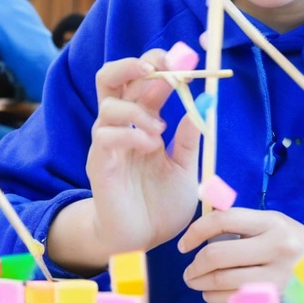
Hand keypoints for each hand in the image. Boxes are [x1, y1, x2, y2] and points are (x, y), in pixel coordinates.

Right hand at [86, 49, 202, 255]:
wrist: (142, 240)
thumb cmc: (160, 203)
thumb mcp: (185, 168)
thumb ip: (189, 138)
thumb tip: (203, 103)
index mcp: (143, 121)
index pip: (143, 79)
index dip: (161, 64)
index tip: (186, 62)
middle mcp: (122, 126)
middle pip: (110, 77)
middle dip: (133, 64)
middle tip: (158, 67)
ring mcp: (107, 143)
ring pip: (108, 104)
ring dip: (138, 109)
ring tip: (160, 131)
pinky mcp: (99, 163)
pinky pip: (105, 136)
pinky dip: (131, 134)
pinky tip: (150, 147)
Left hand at [178, 208, 303, 302]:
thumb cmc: (296, 243)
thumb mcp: (274, 223)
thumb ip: (242, 224)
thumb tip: (201, 229)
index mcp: (272, 222)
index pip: (222, 220)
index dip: (195, 232)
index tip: (184, 244)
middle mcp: (276, 246)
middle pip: (217, 255)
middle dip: (194, 266)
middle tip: (189, 270)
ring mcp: (278, 275)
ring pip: (222, 282)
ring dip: (202, 284)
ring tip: (198, 282)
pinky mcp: (278, 298)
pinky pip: (235, 301)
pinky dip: (216, 298)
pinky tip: (215, 294)